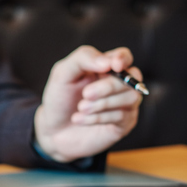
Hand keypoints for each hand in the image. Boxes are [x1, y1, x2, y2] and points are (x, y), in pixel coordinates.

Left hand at [33, 46, 142, 162]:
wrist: (54, 130)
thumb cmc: (60, 98)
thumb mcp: (63, 73)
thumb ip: (83, 58)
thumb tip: (108, 62)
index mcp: (105, 67)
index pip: (124, 57)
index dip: (123, 59)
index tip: (114, 66)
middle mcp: (119, 84)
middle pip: (131, 77)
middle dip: (108, 86)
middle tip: (86, 94)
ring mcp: (125, 103)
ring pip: (132, 97)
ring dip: (104, 103)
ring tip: (81, 108)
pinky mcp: (124, 123)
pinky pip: (122, 116)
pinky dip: (99, 117)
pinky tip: (81, 119)